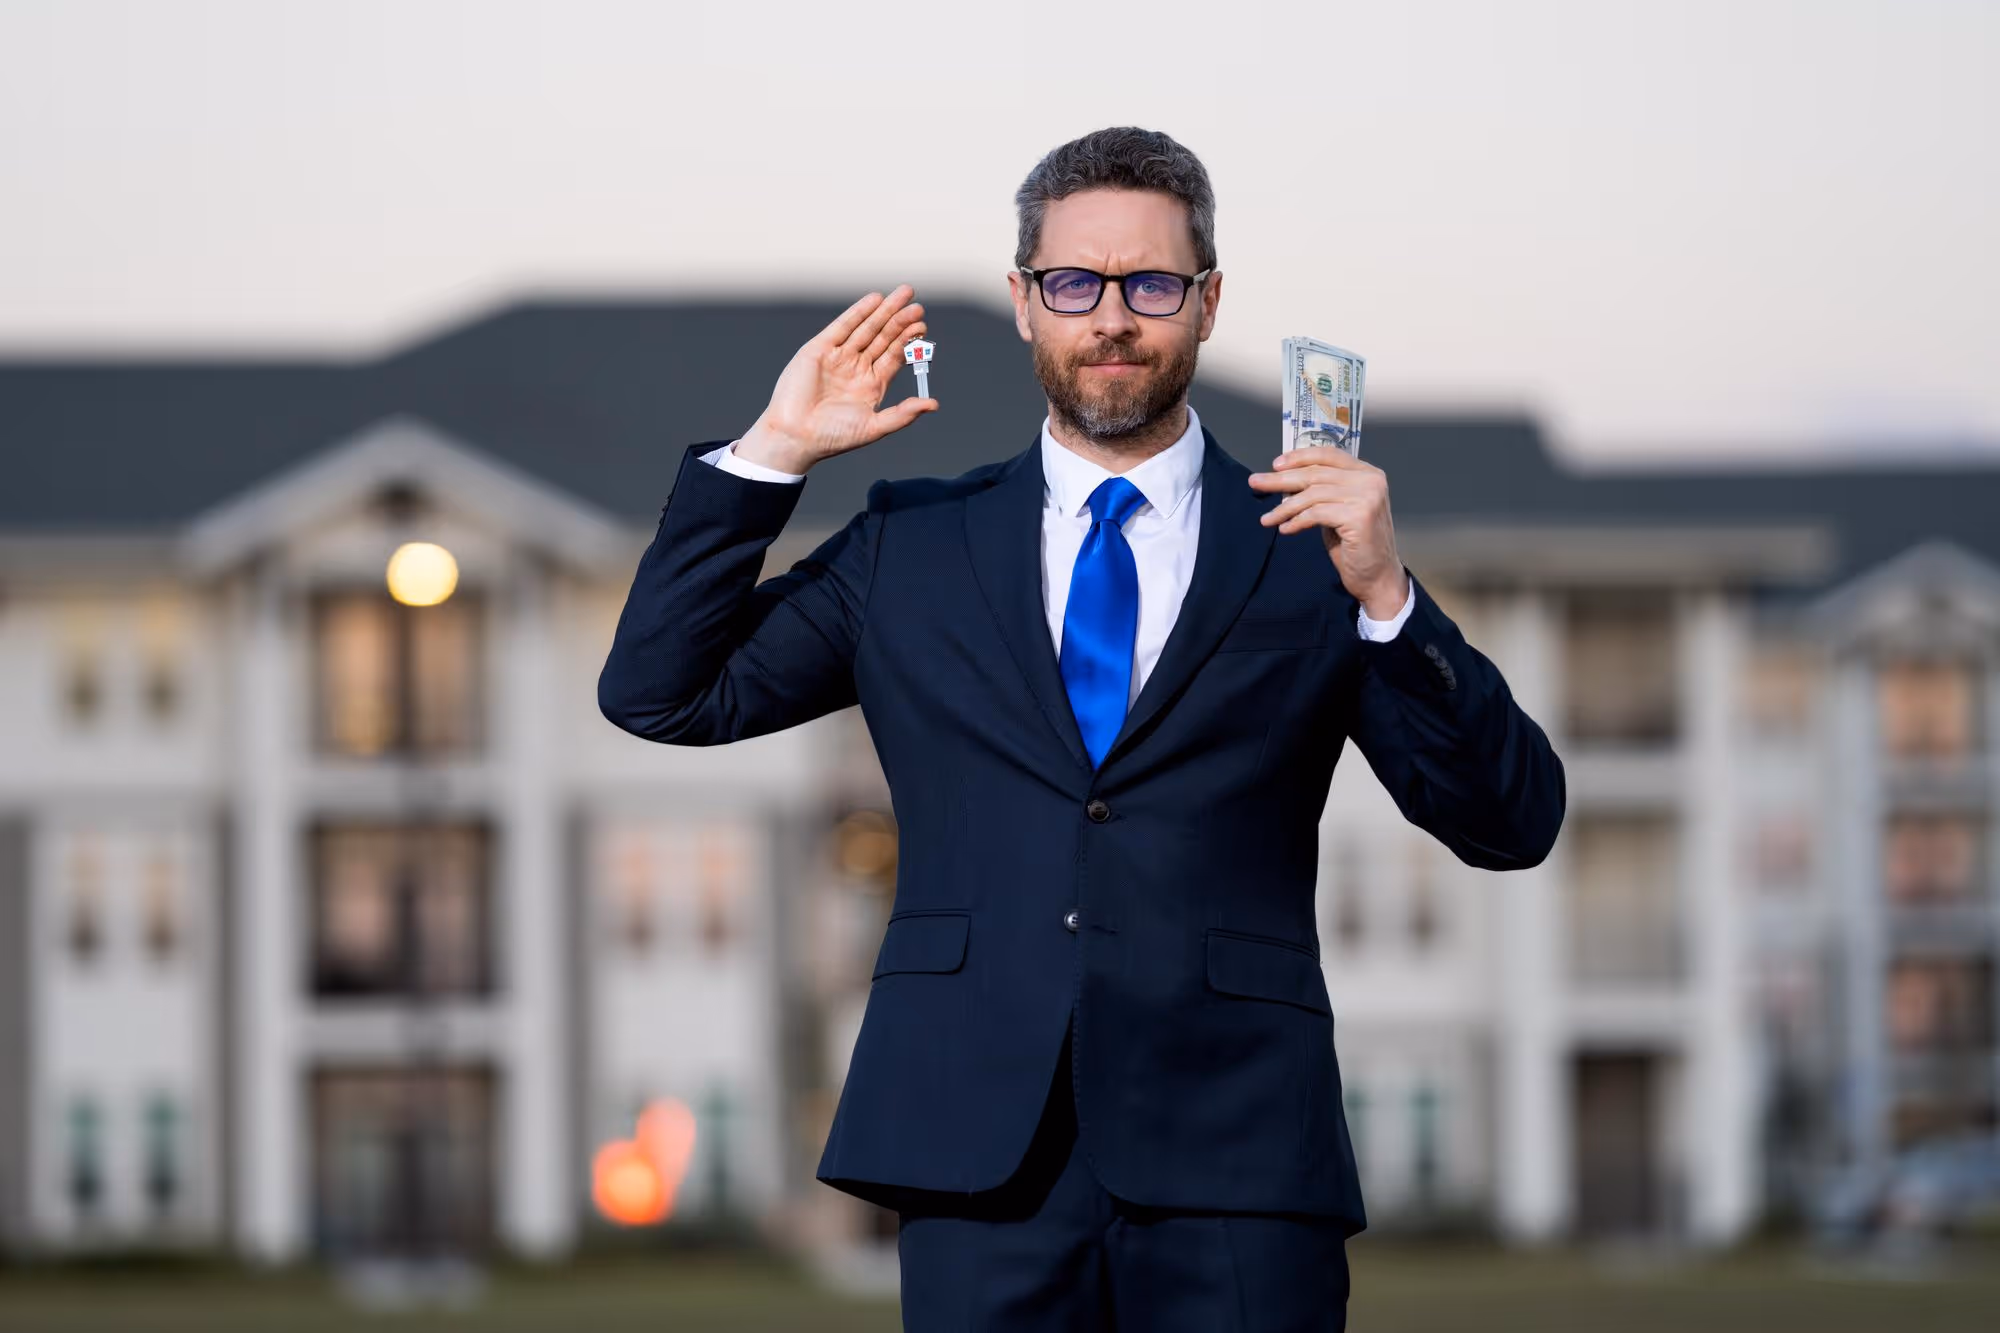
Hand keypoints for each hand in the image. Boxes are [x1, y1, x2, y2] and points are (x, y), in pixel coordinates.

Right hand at [736, 284, 937, 473]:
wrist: (796, 436)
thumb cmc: (833, 437)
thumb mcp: (874, 427)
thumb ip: (903, 415)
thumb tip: (933, 404)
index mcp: (871, 384)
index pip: (894, 355)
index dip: (908, 341)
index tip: (922, 326)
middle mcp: (856, 368)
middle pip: (883, 338)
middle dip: (900, 321)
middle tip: (917, 305)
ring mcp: (838, 357)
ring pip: (866, 328)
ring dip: (884, 311)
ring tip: (903, 295)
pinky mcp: (819, 349)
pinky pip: (842, 326)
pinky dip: (859, 313)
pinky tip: (875, 300)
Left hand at [1246, 447, 1407, 619]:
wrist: (1378, 577)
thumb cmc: (1355, 546)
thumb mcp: (1338, 510)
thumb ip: (1322, 491)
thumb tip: (1284, 480)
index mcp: (1368, 474)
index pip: (1328, 455)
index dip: (1299, 457)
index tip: (1275, 465)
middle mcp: (1370, 481)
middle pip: (1315, 473)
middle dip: (1280, 479)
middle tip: (1255, 482)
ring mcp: (1367, 497)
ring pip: (1312, 494)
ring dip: (1284, 507)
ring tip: (1268, 518)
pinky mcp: (1358, 516)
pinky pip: (1316, 513)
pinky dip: (1296, 521)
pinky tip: (1285, 529)